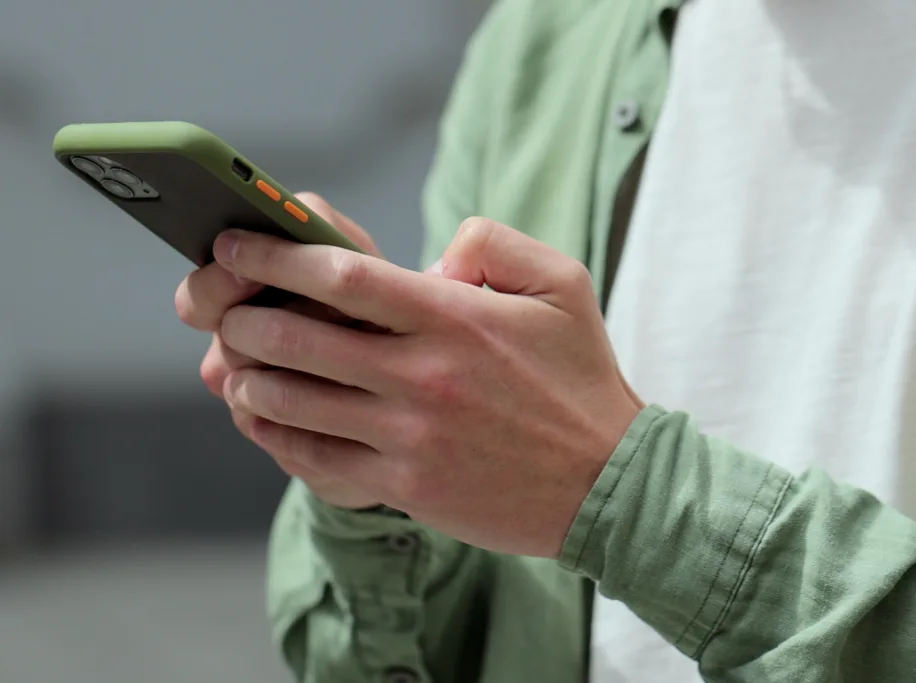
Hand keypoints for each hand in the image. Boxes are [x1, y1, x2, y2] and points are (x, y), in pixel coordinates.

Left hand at [211, 217, 644, 557]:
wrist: (607, 483)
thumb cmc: (580, 378)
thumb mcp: (562, 284)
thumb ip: (494, 242)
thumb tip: (431, 257)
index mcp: (455, 317)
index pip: (343, 274)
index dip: (275, 255)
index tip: (236, 242)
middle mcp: (423, 375)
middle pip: (299, 337)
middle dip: (243, 316)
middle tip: (224, 307)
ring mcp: (410, 435)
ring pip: (295, 401)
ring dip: (251, 376)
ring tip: (239, 363)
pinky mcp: (405, 484)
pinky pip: (316, 459)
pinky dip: (276, 435)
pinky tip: (265, 418)